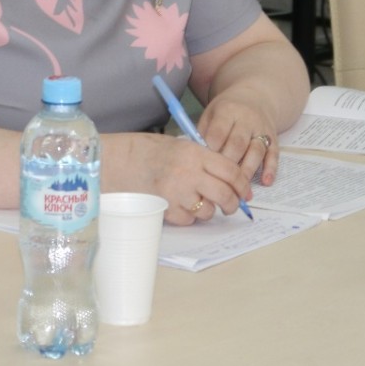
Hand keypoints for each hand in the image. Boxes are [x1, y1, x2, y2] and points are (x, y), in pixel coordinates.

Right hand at [109, 132, 250, 225]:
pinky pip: (189, 219)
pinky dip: (189, 216)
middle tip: (232, 205)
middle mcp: (188, 173)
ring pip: (208, 211)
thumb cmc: (150, 151)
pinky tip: (180, 204)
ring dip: (208, 209)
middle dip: (233, 203)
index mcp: (194, 154)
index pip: (230, 171)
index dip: (243, 184)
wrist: (119, 161)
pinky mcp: (166, 209)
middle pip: (224, 194)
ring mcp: (176, 193)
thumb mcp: (181, 146)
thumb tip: (229, 179)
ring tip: (199, 201)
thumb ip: (204, 160)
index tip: (245, 191)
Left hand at [196, 92, 279, 194]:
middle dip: (229, 164)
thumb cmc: (226, 110)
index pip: (219, 131)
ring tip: (240, 190)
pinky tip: (265, 182)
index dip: (212, 149)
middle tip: (219, 182)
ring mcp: (262, 129)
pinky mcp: (274, 138)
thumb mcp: (211, 113)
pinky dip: (271, 169)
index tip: (205, 166)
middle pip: (238, 143)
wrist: (255, 96)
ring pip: (256, 151)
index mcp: (227, 110)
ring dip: (248, 171)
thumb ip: (204, 132)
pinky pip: (274, 154)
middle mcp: (247, 119)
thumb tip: (198, 158)